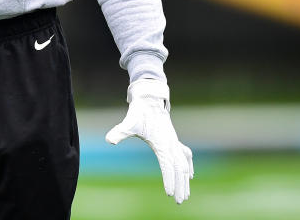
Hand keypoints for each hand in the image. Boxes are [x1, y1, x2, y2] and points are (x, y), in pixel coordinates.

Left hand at [106, 79, 192, 203]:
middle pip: (179, 168)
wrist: (149, 99)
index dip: (169, 180)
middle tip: (179, 201)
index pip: (168, 165)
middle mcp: (171, 144)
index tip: (169, 194)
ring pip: (184, 163)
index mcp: (163, 143)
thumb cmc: (139, 112)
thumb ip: (119, 132)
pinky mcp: (173, 139)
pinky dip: (188, 165)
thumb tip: (109, 140)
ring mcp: (174, 142)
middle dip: (180, 185)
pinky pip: (185, 155)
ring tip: (185, 194)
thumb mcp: (128, 122)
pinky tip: (190, 173)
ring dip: (185, 179)